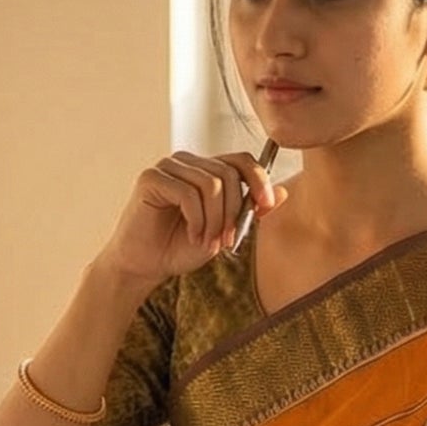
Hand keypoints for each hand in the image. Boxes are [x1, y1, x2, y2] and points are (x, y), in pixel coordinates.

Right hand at [93, 149, 287, 295]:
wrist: (144, 265)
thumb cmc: (179, 248)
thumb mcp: (223, 232)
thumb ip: (249, 211)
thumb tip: (282, 192)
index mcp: (205, 170)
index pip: (240, 160)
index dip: (258, 179)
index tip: (265, 205)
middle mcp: (187, 163)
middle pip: (228, 173)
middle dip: (233, 212)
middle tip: (227, 240)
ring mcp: (168, 167)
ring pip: (210, 184)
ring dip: (214, 220)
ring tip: (206, 241)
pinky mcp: (151, 178)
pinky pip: (187, 193)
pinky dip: (197, 219)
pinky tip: (192, 235)